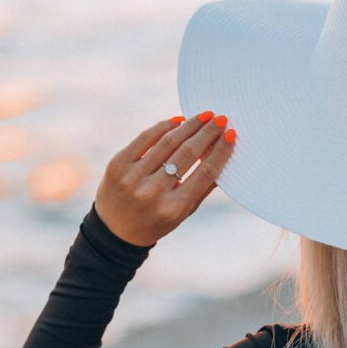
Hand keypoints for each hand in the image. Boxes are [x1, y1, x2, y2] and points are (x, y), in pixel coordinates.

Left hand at [94, 111, 236, 246]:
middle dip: (207, 133)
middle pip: (187, 153)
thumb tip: (222, 154)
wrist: (115, 231)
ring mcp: (133, 177)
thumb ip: (203, 187)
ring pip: (168, 142)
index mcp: (174, 208)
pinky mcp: (118, 165)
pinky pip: (145, 138)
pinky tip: (178, 120)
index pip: (204, 173)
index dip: (220, 151)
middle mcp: (153, 192)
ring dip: (189, 126)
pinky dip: (163, 126)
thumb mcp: (183, 213)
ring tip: (203, 116)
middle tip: (221, 119)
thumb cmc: (156, 221)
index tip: (231, 134)